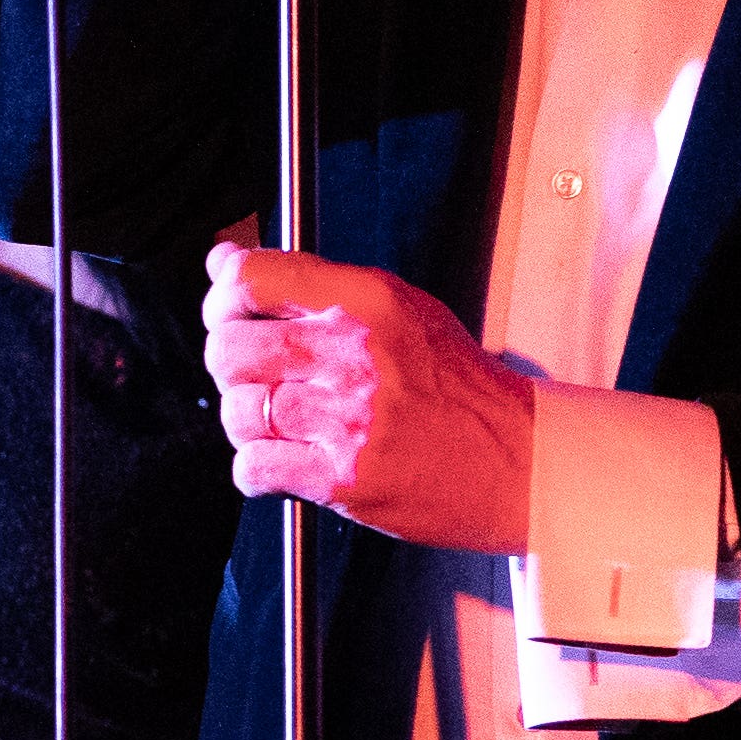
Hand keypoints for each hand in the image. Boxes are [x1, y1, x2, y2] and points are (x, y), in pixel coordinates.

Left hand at [201, 241, 535, 548]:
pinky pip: (253, 467)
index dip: (223, 296)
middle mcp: (353, 356)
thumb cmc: (459, 388)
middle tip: (255, 374)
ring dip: (247, 420)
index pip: (252, 279)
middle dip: (230, 363)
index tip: (226, 310)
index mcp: (367, 302)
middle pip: (230, 348)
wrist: (518, 461)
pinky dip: (257, 468)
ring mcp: (345, 420)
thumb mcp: (398, 308)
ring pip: (237, 410)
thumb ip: (309, 282)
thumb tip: (224, 261)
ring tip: (284, 422)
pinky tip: (286, 459)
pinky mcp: (341, 479)